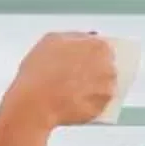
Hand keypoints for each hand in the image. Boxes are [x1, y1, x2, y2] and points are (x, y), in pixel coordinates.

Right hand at [0, 32, 118, 129]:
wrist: (35, 102)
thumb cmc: (40, 70)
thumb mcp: (52, 39)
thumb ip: (75, 36)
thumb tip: (87, 38)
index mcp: (99, 47)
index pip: (104, 48)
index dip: (92, 54)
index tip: (83, 59)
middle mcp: (109, 68)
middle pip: (107, 68)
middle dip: (96, 71)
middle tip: (77, 76)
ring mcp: (107, 90)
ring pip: (104, 87)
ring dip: (94, 88)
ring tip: (74, 91)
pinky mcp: (101, 109)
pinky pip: (98, 105)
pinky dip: (89, 104)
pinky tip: (74, 103)